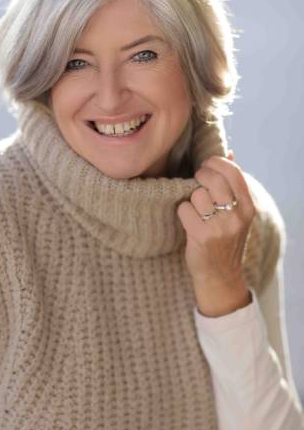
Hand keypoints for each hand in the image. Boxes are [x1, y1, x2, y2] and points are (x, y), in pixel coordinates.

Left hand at [176, 151, 255, 316]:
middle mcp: (237, 216)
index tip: (206, 166)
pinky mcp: (202, 236)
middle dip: (199, 176)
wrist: (220, 277)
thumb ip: (233, 184)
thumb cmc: (225, 241)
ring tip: (195, 210)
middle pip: (212, 179)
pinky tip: (188, 222)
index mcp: (248, 207)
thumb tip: (229, 153)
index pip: (233, 171)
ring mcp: (220, 226)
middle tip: (196, 183)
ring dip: (190, 199)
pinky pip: (184, 209)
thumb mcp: (237, 213)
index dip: (215, 163)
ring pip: (196, 194)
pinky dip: (182, 213)